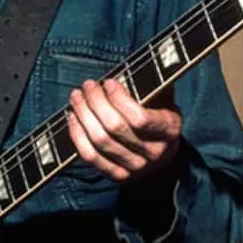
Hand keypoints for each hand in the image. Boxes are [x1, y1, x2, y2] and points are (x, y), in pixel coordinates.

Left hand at [66, 78, 182, 181]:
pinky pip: (90, 157)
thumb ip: (152, 86)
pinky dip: (77, 136)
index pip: (140, 118)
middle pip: (115, 128)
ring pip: (100, 141)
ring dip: (83, 115)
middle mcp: (153, 153)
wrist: (163, 158)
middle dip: (96, 102)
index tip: (109, 82)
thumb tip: (135, 66)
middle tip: (88, 85)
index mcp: (169, 131)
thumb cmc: (160, 118)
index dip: (119, 99)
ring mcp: (135, 168)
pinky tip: (73, 118)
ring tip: (76, 97)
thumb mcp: (165, 101)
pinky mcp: (118, 176)